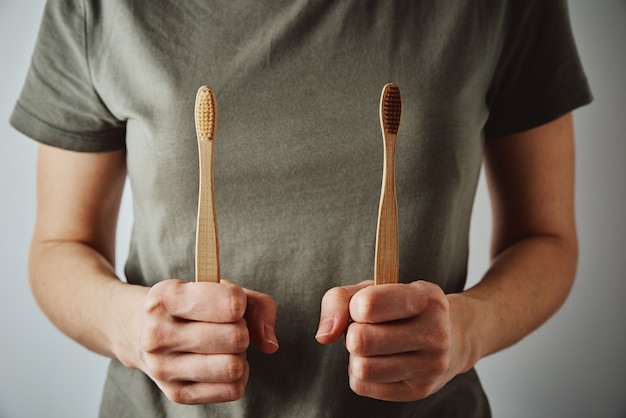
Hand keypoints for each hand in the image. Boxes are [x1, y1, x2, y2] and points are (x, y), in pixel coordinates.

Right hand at [119, 279, 277, 403]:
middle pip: (236, 338)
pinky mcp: (176, 394)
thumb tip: (270, 344)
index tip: (229, 302)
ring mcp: (163, 369)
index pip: (231, 304)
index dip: (239, 301)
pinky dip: (238, 376)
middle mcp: (158, 335)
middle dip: (242, 329)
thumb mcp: (217, 287)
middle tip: (227, 325)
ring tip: (224, 345)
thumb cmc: (189, 303)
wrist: (137, 329)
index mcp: (165, 298)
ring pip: (234, 367)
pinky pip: (232, 390)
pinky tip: (221, 362)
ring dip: (240, 354)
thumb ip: (256, 304)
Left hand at [316, 280, 470, 401]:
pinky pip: (363, 386)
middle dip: (353, 333)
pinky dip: (360, 373)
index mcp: (427, 298)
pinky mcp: (419, 391)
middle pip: (361, 340)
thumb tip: (324, 335)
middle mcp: (435, 333)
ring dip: (356, 356)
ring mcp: (431, 366)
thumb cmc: (402, 308)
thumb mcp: (376, 288)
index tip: (364, 307)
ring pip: (362, 367)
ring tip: (372, 346)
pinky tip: (378, 361)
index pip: (368, 305)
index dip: (355, 306)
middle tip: (366, 328)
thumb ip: (340, 300)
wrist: (452, 337)